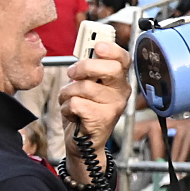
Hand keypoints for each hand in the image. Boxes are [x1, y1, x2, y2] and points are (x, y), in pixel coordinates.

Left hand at [59, 27, 130, 149]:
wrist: (82, 144)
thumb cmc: (83, 112)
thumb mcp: (87, 86)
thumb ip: (89, 69)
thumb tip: (85, 50)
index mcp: (118, 81)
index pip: (123, 59)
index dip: (112, 50)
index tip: (98, 46)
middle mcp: (121, 92)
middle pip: (108, 68)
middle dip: (83, 67)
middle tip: (73, 74)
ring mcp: (114, 106)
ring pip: (84, 87)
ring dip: (68, 94)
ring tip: (71, 102)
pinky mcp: (101, 119)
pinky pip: (75, 103)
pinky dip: (66, 108)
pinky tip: (73, 115)